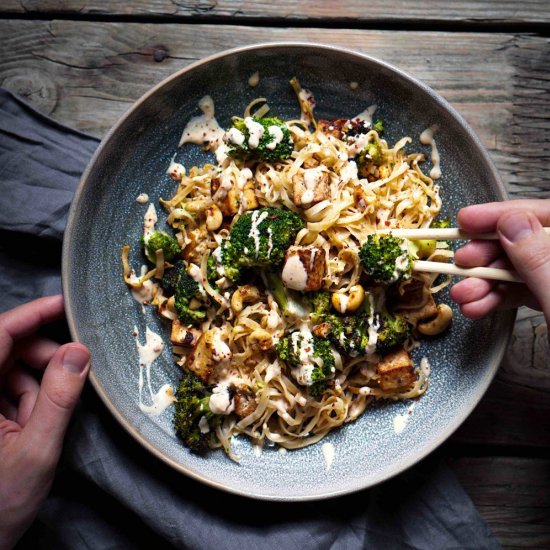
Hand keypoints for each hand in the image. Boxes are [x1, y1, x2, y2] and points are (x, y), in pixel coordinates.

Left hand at [0, 295, 89, 549]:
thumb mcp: (37, 450)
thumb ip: (59, 397)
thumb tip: (78, 352)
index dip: (32, 314)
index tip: (64, 303)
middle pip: (7, 349)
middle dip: (43, 356)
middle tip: (72, 372)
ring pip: (10, 369)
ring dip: (36, 384)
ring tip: (44, 417)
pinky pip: (8, 390)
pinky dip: (28, 400)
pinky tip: (32, 424)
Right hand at [450, 199, 549, 324]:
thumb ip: (538, 259)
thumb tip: (510, 222)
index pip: (541, 214)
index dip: (500, 214)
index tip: (466, 219)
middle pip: (523, 241)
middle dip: (487, 254)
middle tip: (461, 261)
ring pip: (516, 269)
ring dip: (484, 281)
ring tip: (463, 295)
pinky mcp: (549, 301)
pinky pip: (519, 291)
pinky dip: (495, 298)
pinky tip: (476, 306)